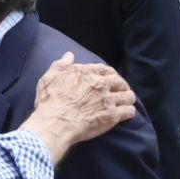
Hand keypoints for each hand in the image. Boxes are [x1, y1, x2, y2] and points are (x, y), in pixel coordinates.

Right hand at [22, 53, 136, 163]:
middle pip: (119, 81)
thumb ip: (60, 65)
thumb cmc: (49, 102)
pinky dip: (129, 111)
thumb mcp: (49, 78)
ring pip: (127, 96)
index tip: (110, 78)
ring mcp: (107, 99)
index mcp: (86, 73)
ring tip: (128, 100)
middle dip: (121, 85)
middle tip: (122, 89)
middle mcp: (100, 84)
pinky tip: (129, 113)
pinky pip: (128, 111)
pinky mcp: (112, 116)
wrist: (55, 123)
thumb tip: (69, 55)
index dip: (109, 74)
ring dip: (128, 97)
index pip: (104, 69)